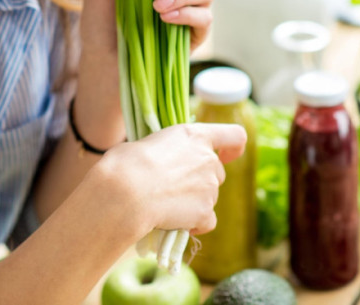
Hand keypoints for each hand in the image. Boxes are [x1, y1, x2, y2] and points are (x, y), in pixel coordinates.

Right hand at [96, 123, 246, 237]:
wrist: (126, 192)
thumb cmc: (127, 163)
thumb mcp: (146, 142)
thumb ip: (166, 149)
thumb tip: (158, 163)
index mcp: (194, 136)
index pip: (234, 135)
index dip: (233, 147)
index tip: (227, 155)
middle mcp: (208, 159)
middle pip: (216, 171)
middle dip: (201, 179)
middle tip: (174, 186)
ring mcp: (209, 188)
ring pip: (210, 196)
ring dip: (194, 201)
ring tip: (166, 204)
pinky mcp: (205, 212)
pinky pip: (207, 221)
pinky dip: (196, 224)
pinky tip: (176, 223)